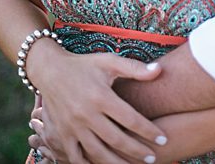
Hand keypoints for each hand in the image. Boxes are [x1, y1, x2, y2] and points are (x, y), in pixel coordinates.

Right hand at [29, 50, 166, 163]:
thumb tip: (160, 71)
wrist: (51, 71)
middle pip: (116, 139)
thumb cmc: (85, 65)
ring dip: (116, 162)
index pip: (130, 119)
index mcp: (101, 97)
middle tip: (153, 158)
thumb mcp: (109, 61)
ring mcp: (72, 127)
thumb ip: (134, 68)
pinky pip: (75, 156)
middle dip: (136, 151)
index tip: (163, 139)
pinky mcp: (61, 134)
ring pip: (97, 152)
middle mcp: (86, 115)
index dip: (148, 131)